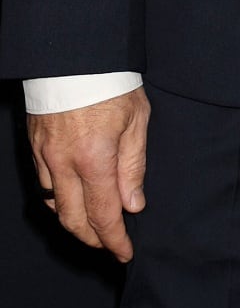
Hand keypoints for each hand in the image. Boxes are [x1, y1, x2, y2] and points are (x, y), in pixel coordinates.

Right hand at [29, 87, 149, 260]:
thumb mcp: (137, 120)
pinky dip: (57, 201)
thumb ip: (133, 166)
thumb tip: (133, 205)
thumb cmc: (112, 82)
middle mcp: (64, 164)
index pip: (104, 215)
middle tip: (110, 245)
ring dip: (73, 223)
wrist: (75, 54)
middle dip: (93, 239)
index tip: (124, 252)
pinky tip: (71, 201)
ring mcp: (45, 156)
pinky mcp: (34, 147)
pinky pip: (42, 185)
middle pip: (74, 220)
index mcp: (94, 159)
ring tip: (93, 228)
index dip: (114, 240)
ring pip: (54, 206)